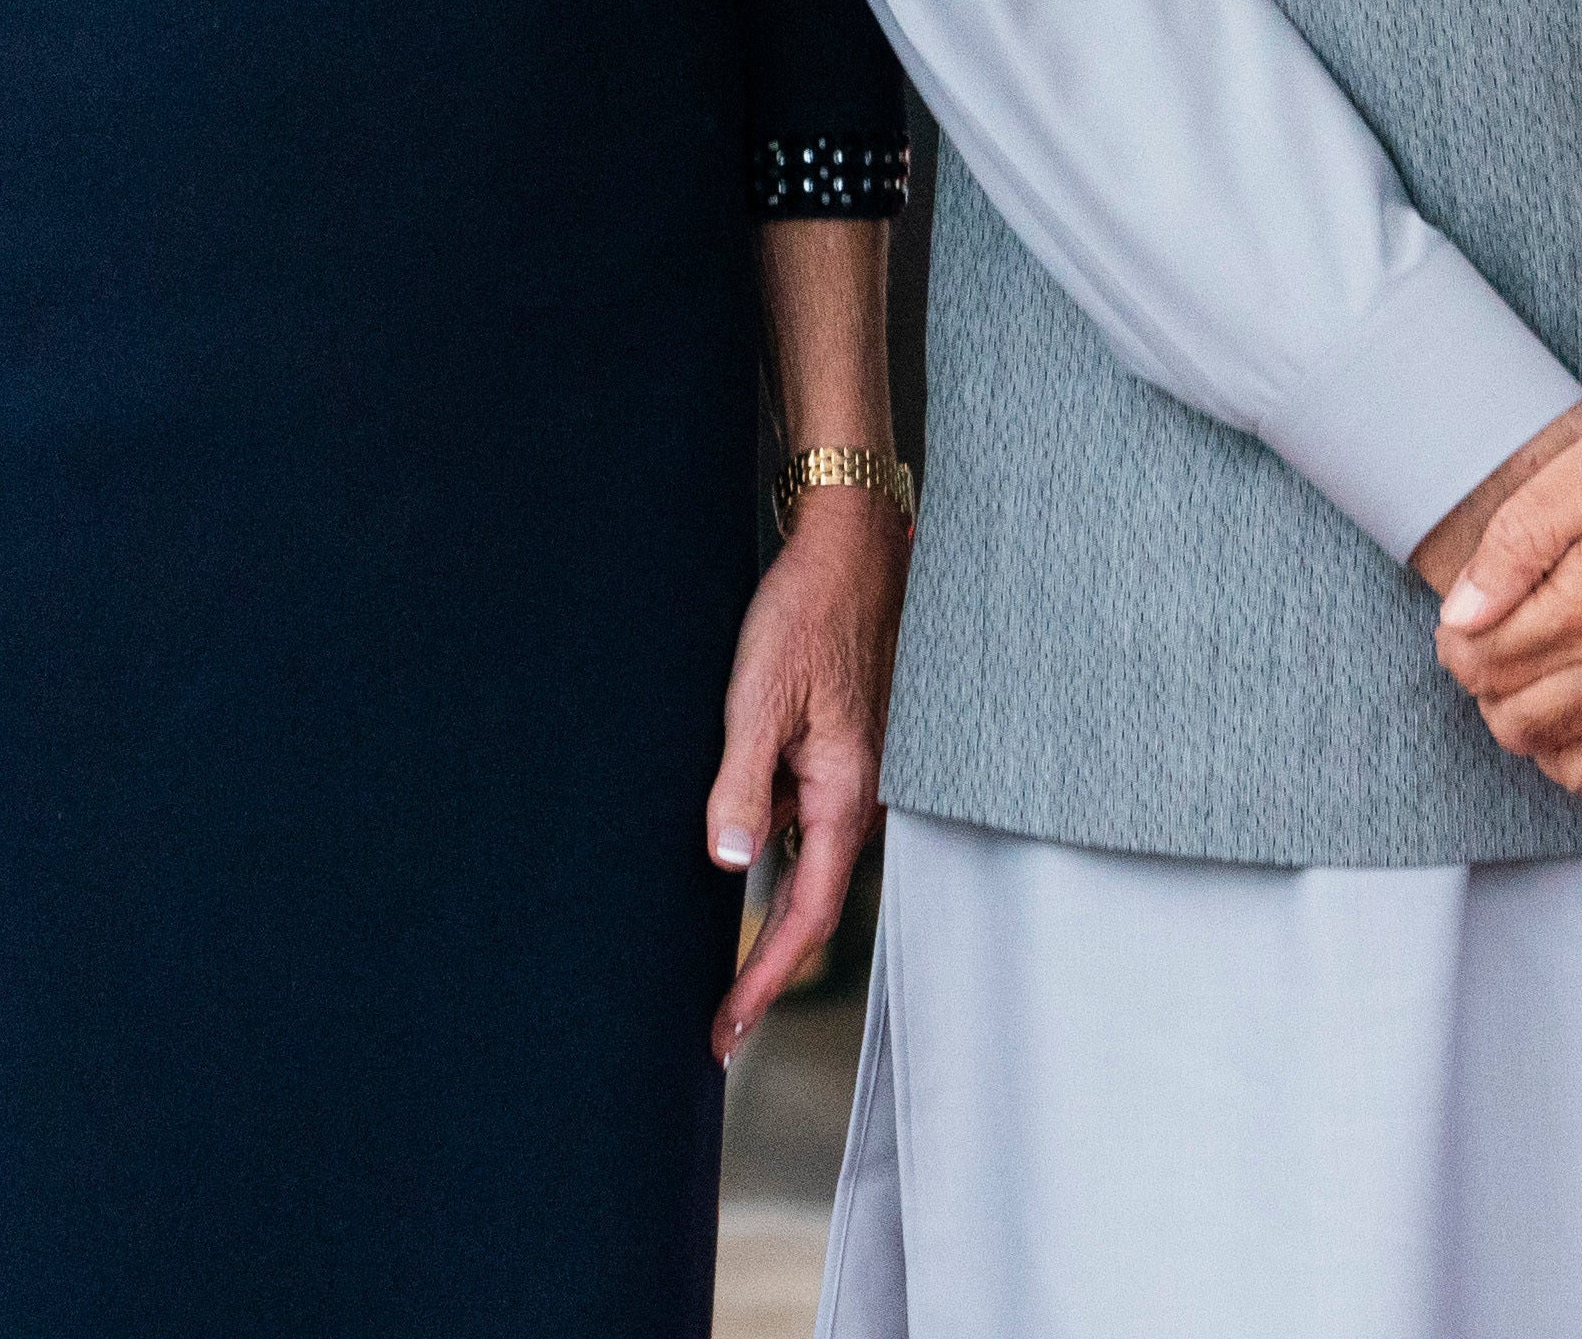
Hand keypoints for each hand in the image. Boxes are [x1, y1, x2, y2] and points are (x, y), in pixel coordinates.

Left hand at [706, 479, 911, 1060]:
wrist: (846, 552)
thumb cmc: (803, 618)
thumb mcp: (757, 700)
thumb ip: (742, 785)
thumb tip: (728, 865)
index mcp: (845, 793)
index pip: (806, 915)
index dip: (766, 979)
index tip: (727, 1029)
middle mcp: (860, 795)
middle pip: (814, 905)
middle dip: (769, 969)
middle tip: (721, 1024)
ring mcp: (854, 777)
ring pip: (812, 868)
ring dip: (773, 922)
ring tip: (728, 971)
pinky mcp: (842, 755)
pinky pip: (811, 828)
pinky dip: (780, 864)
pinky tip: (747, 866)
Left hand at [1433, 393, 1581, 819]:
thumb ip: (1526, 530)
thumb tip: (1461, 610)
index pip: (1486, 661)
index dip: (1463, 645)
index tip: (1472, 626)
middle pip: (1522, 720)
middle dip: (1496, 690)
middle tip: (1507, 654)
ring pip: (1578, 768)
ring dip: (1548, 738)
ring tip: (1553, 693)